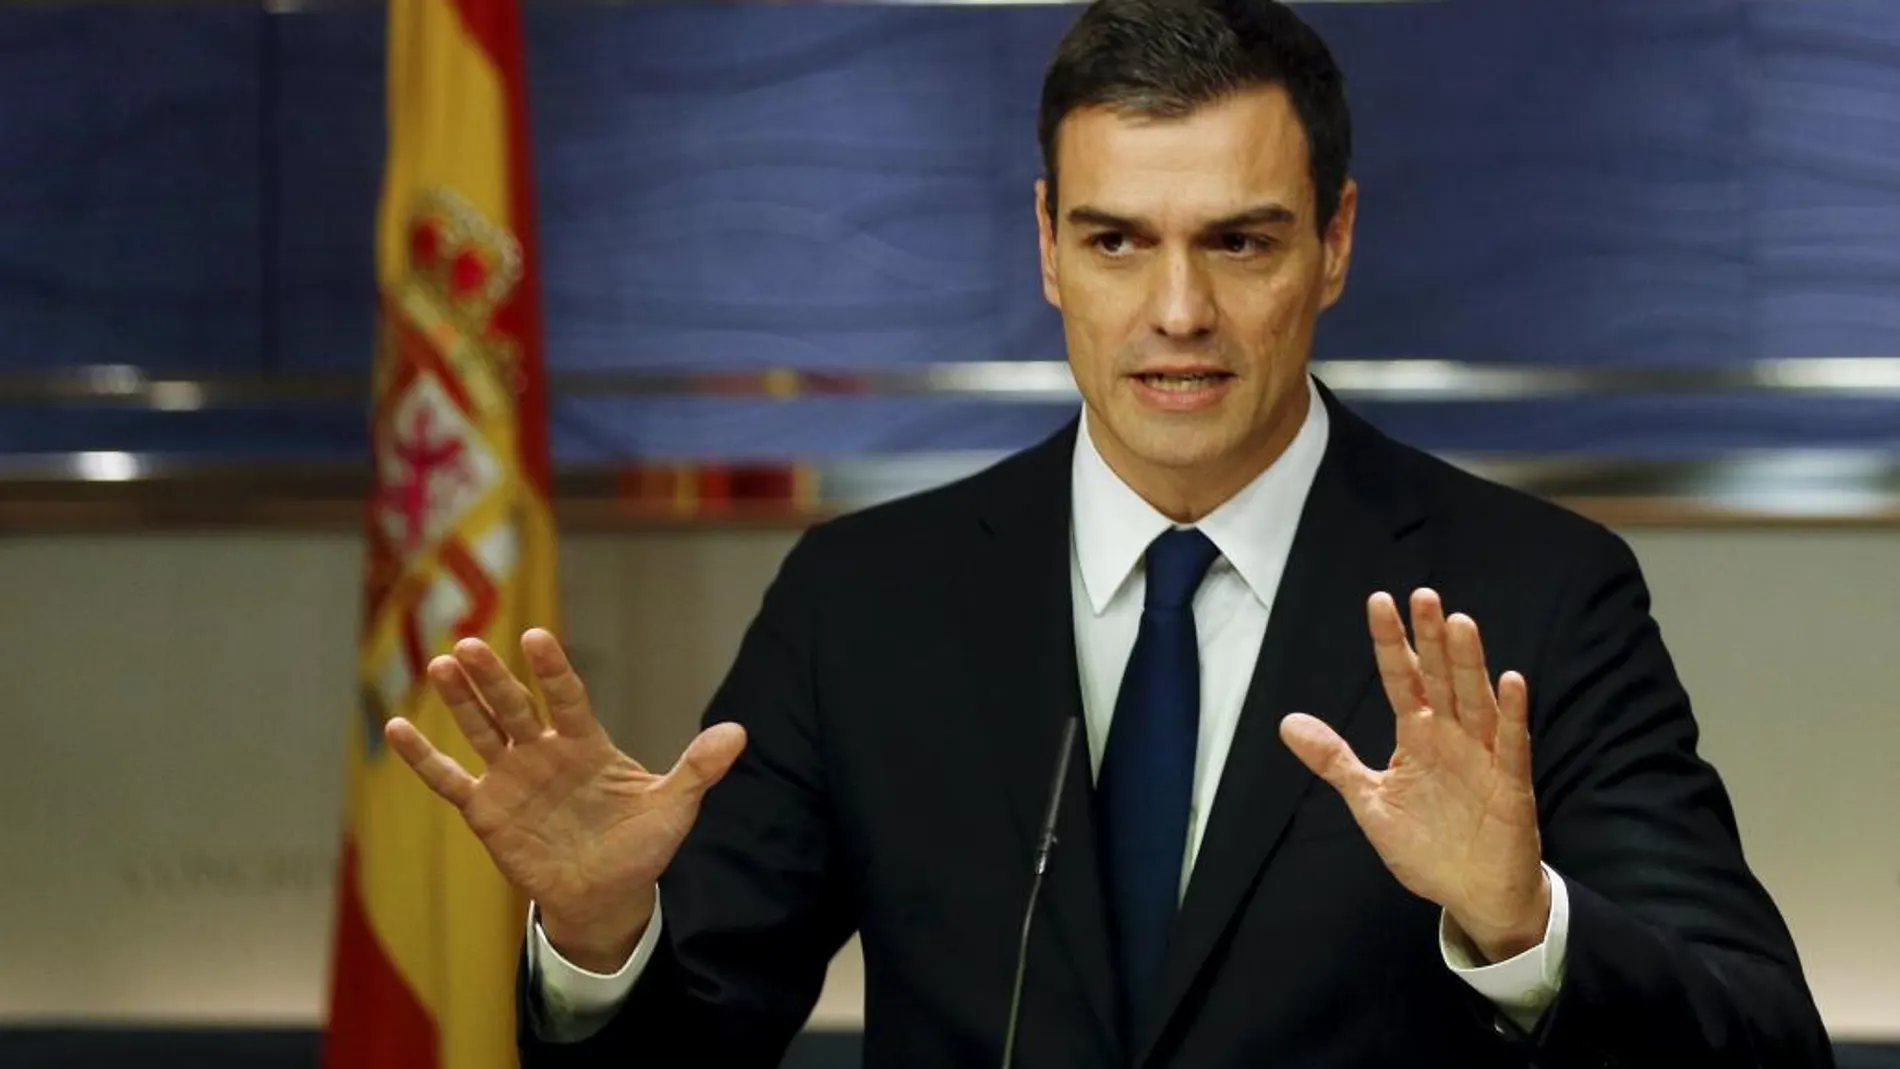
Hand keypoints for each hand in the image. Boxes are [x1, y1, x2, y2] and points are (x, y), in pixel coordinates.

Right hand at [384, 628, 746, 971]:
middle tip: (468, 642)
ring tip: (439, 665)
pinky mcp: (486, 809)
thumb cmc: (640, 845)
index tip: (536, 638)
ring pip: (481, 731)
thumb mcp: (674, 807)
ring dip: (460, 702)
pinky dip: (424, 758)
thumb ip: (698, 769)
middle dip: (493, 677)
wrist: (606, 893)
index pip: (566, 697)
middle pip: (515, 706)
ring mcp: (511, 777)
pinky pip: (450, 780)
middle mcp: (543, 751)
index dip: (552, 670)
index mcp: (586, 742)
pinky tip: (395, 728)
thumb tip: (739, 733)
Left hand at [1279, 589, 1547, 962]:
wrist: (1470, 892)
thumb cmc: (1426, 843)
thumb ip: (1333, 759)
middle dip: (1432, 639)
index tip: (1378, 601)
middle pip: (1440, 679)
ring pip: (1475, 701)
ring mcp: (1483, 757)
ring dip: (1469, 664)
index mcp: (1416, 736)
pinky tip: (1513, 681)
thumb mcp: (1369, 800)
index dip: (1391, 643)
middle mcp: (1450, 736)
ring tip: (1460, 624)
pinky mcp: (1510, 785)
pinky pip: (1512, 745)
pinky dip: (1513, 714)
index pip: (1401, 679)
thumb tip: (1288, 722)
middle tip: (1424, 596)